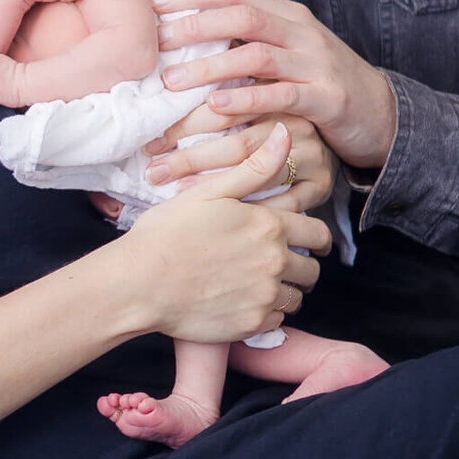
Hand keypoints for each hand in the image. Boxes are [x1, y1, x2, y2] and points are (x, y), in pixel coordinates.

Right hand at [124, 125, 331, 340]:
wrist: (139, 282)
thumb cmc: (167, 232)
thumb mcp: (210, 192)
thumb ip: (255, 167)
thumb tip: (286, 134)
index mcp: (269, 225)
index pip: (319, 233)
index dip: (317, 237)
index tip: (312, 242)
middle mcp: (275, 261)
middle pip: (312, 270)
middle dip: (302, 266)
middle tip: (279, 264)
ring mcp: (265, 296)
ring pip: (296, 297)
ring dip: (285, 291)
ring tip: (259, 284)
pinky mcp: (252, 325)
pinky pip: (276, 321)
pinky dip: (266, 313)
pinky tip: (243, 302)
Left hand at [152, 0, 396, 167]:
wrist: (381, 112)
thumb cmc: (321, 76)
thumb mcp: (287, 39)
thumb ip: (249, 14)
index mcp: (287, 13)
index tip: (153, 3)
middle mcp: (301, 31)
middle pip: (243, 15)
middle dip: (194, 25)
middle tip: (156, 42)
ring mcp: (316, 62)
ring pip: (257, 54)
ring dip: (210, 66)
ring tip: (173, 81)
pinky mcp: (326, 98)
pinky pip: (282, 95)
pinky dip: (247, 98)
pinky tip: (217, 105)